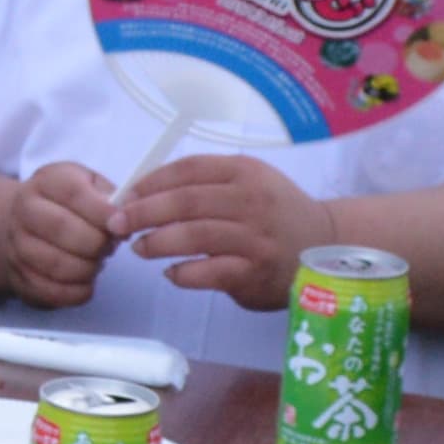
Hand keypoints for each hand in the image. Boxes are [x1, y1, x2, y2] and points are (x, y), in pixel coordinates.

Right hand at [0, 159, 123, 308]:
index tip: (123, 224)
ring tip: (98, 262)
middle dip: (96, 243)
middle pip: (61, 228)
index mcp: (46, 182)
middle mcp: (24, 210)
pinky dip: (77, 292)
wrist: (28, 224)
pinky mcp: (19, 276)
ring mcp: (17, 245)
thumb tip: (128, 216)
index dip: (102, 211)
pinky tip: (87, 282)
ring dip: (88, 269)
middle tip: (109, 247)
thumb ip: (111, 197)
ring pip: (56, 264)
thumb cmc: (70, 204)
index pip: (73, 193)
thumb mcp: (90, 185)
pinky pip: (51, 291)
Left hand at [112, 150, 317, 311]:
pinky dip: (182, 273)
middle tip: (117, 223)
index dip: (149, 182)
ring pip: (192, 235)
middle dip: (142, 212)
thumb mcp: (250, 183)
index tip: (124, 196)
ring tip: (139, 248)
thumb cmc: (276, 213)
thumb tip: (144, 193)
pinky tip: (171, 273)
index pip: (187, 170)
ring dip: (156, 242)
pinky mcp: (254, 271)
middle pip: (184, 201)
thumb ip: (207, 184)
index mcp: (244, 171)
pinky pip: (207, 272)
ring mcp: (254, 237)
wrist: (326, 247)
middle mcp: (251, 200)